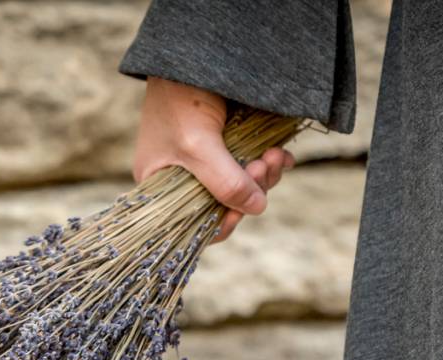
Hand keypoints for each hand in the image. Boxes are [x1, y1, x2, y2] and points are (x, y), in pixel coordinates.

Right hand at [131, 76, 295, 242]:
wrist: (189, 53)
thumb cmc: (179, 99)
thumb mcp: (199, 145)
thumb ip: (225, 182)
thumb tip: (257, 208)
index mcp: (162, 188)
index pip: (195, 223)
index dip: (223, 221)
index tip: (242, 209)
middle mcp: (184, 178)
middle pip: (226, 204)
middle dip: (251, 189)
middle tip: (265, 165)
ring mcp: (208, 161)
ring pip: (244, 185)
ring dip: (265, 174)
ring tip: (275, 155)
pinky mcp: (229, 144)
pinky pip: (253, 165)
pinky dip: (269, 163)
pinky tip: (280, 154)